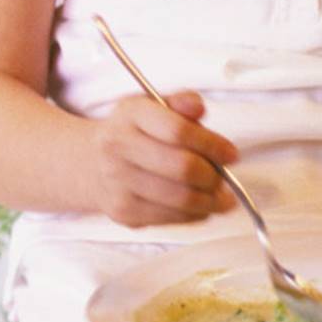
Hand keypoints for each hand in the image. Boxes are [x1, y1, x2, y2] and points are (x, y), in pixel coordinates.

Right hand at [88, 91, 237, 226]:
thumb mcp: (152, 106)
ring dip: (210, 200)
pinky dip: (195, 214)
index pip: (178, 130)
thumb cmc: (132, 132)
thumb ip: (180, 103)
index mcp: (130, 114)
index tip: (231, 153)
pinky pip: (172, 219)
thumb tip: (198, 107)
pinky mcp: (124, 212)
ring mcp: (118, 183)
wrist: (90, 163)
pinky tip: (200, 205)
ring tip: (220, 195)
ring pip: (181, 199)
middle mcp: (118, 147)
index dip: (212, 144)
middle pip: (183, 168)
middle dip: (213, 175)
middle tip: (223, 176)